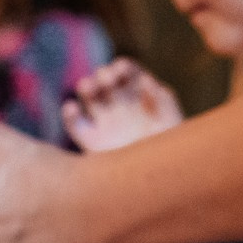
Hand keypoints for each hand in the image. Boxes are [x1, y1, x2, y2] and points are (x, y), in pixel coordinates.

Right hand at [62, 58, 183, 151]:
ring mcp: (104, 120)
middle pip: (105, 82)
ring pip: (89, 97)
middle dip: (104, 76)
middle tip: (107, 78)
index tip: (122, 67)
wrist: (161, 176)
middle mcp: (119, 103)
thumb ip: (163, 101)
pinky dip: (69, 114)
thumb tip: (146, 80)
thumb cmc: (171, 148)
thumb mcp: (174, 122)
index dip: (123, 68)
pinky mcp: (90, 138)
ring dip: (86, 87)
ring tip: (88, 86)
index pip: (127, 74)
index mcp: (140, 94)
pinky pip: (75, 123)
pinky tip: (71, 107)